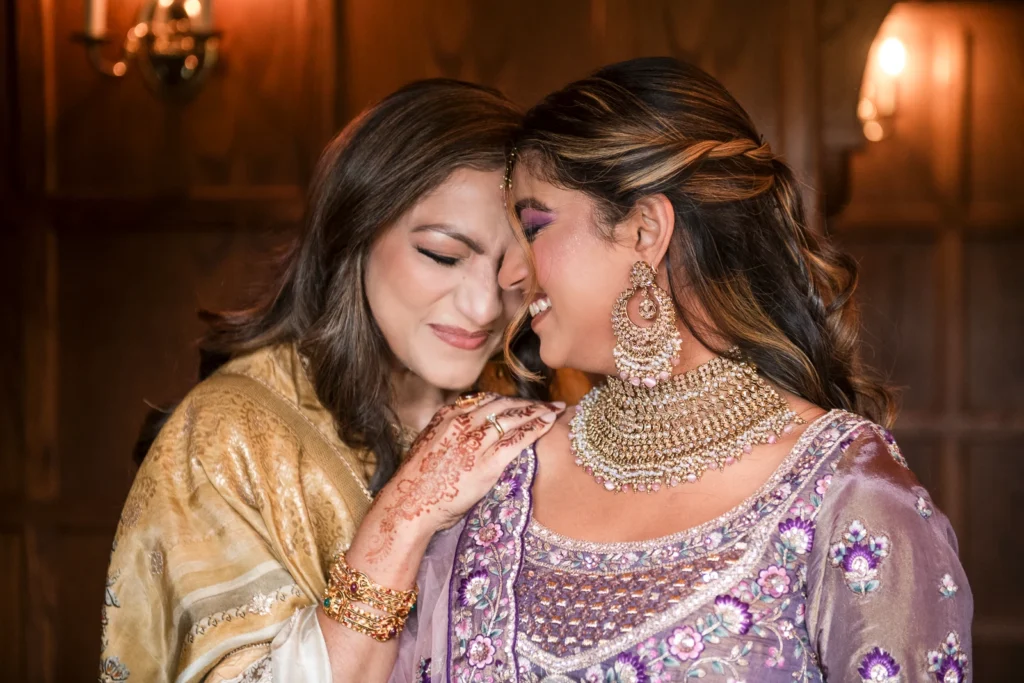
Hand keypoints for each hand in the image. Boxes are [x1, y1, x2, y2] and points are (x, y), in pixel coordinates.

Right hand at [361, 394, 563, 564]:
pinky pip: (516, 440)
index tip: (518, 401)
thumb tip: (462, 436)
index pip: (483, 400)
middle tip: (546, 401)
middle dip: (525, 402)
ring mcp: (474, 442)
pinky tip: (548, 423)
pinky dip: (535, 428)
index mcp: (446, 418)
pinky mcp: (486, 463)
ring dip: (537, 411)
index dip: (505, 400)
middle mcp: (461, 424)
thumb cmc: (417, 484)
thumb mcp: (429, 448)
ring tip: (554, 410)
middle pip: (500, 404)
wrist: (409, 505)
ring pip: (512, 417)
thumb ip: (447, 436)